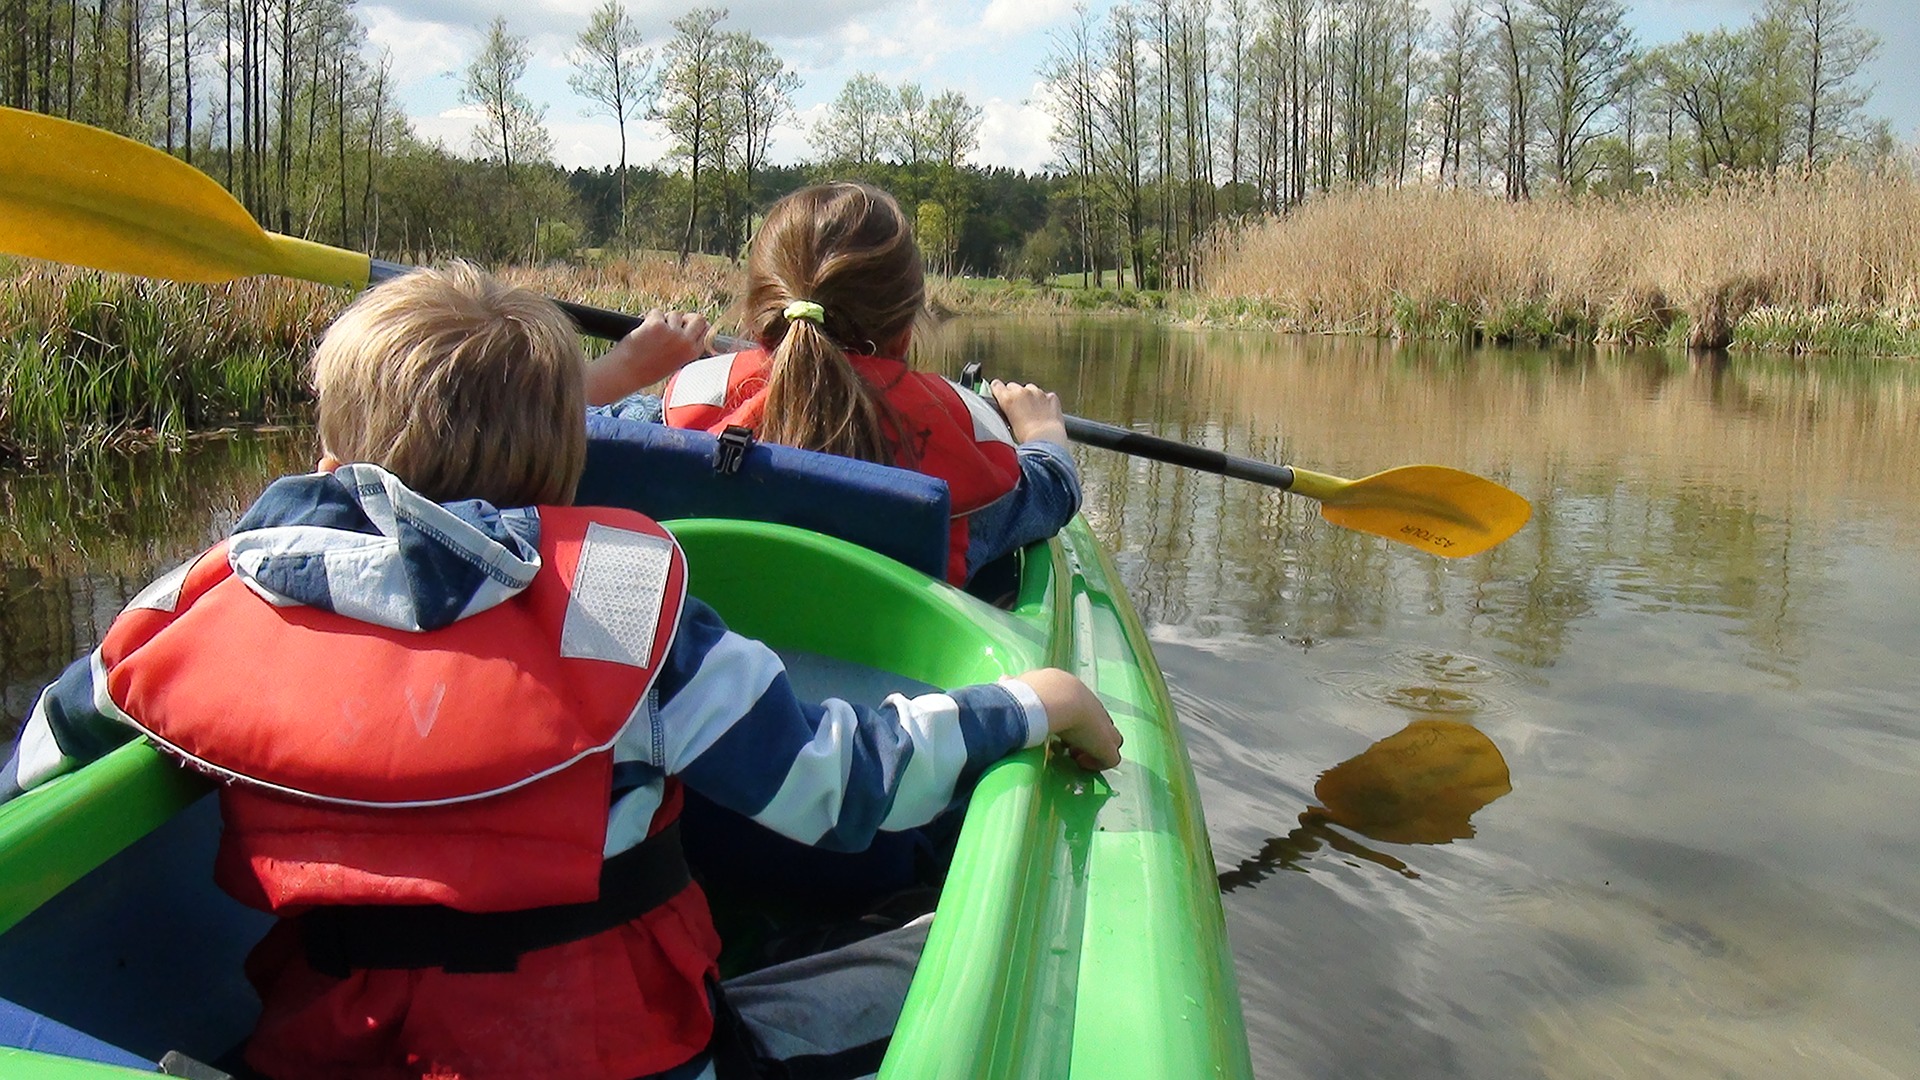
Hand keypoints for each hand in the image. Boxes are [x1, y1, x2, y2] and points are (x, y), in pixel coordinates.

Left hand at [583, 309, 711, 404]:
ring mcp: (672, 333)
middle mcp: (685, 343)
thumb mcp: (675, 362)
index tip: (687, 328)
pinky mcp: (657, 325)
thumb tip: (692, 324)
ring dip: (664, 320)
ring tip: (652, 335)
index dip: (696, 327)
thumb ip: (685, 346)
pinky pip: (657, 312)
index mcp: (692, 353)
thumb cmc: (648, 369)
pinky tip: (643, 332)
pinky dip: (649, 318)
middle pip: (697, 318)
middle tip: (672, 324)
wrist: (626, 373)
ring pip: (674, 314)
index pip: (707, 331)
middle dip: (686, 318)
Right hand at [989, 380, 1068, 447]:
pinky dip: (1045, 402)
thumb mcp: (1007, 425)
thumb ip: (1004, 413)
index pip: (997, 386)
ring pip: (1031, 388)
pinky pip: (1046, 396)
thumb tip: (1006, 411)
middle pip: (1013, 386)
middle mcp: (1023, 392)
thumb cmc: (1026, 438)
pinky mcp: (1052, 397)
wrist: (1046, 440)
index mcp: (1008, 399)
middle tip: (1016, 408)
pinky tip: (1046, 413)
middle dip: (1014, 394)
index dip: (997, 390)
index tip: (998, 394)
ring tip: (1032, 412)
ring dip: (1030, 396)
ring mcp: (1039, 393)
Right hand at [1013, 668, 1122, 770]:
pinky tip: (1081, 763)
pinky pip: (1110, 758)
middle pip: (1098, 720)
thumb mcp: (1022, 684)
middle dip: (1084, 732)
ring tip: (1074, 755)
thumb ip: (1014, 684)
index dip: (1071, 719)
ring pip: (1109, 738)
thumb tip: (1004, 680)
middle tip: (1067, 744)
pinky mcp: (1107, 746)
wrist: (1055, 699)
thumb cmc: (1035, 692)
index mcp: (1074, 690)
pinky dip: (1096, 763)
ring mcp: (1104, 726)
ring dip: (1091, 747)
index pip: (1081, 705)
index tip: (1056, 729)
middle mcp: (1094, 705)